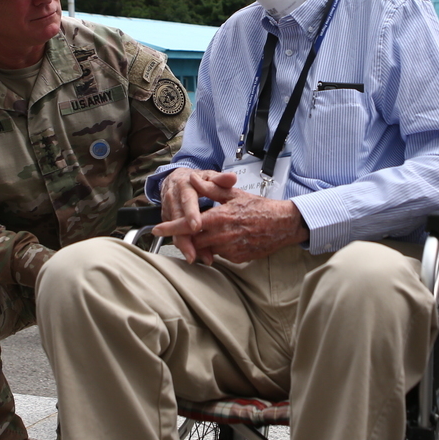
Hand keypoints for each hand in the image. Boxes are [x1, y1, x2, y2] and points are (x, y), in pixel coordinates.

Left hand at [153, 168, 307, 265]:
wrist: (282, 225)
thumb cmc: (258, 207)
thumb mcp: (233, 194)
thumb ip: (210, 188)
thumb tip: (192, 180)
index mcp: (219, 217)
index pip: (188, 225)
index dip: (170, 228)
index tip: (156, 230)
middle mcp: (222, 236)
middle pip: (193, 241)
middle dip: (186, 238)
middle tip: (184, 231)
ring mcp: (230, 249)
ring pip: (206, 249)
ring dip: (203, 242)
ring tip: (212, 231)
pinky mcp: (237, 259)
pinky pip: (220, 255)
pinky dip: (217, 248)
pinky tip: (226, 238)